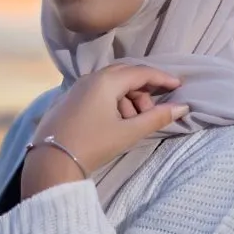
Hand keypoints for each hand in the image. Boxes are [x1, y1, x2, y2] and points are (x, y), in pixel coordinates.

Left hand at [28, 64, 188, 176]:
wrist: (51, 161)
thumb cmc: (93, 144)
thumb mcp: (128, 132)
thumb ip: (156, 118)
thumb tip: (182, 108)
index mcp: (106, 81)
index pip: (141, 72)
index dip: (162, 78)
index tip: (178, 85)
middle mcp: (90, 78)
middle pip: (126, 76)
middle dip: (143, 92)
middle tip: (152, 112)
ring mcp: (77, 88)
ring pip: (111, 86)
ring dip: (128, 101)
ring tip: (132, 124)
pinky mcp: (69, 101)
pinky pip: (98, 93)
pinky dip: (113, 104)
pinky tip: (115, 124)